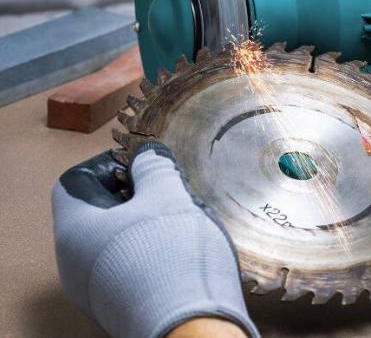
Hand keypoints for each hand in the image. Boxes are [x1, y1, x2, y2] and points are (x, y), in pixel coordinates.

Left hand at [51, 143, 257, 337]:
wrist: (190, 327)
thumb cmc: (171, 253)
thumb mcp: (168, 196)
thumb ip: (155, 168)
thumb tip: (147, 155)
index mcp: (74, 229)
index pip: (75, 182)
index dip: (108, 165)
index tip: (143, 164)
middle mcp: (74, 263)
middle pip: (97, 213)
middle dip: (135, 195)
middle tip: (168, 190)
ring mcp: (95, 290)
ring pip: (116, 241)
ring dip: (147, 224)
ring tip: (182, 219)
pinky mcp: (120, 306)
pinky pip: (128, 267)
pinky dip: (151, 251)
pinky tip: (182, 251)